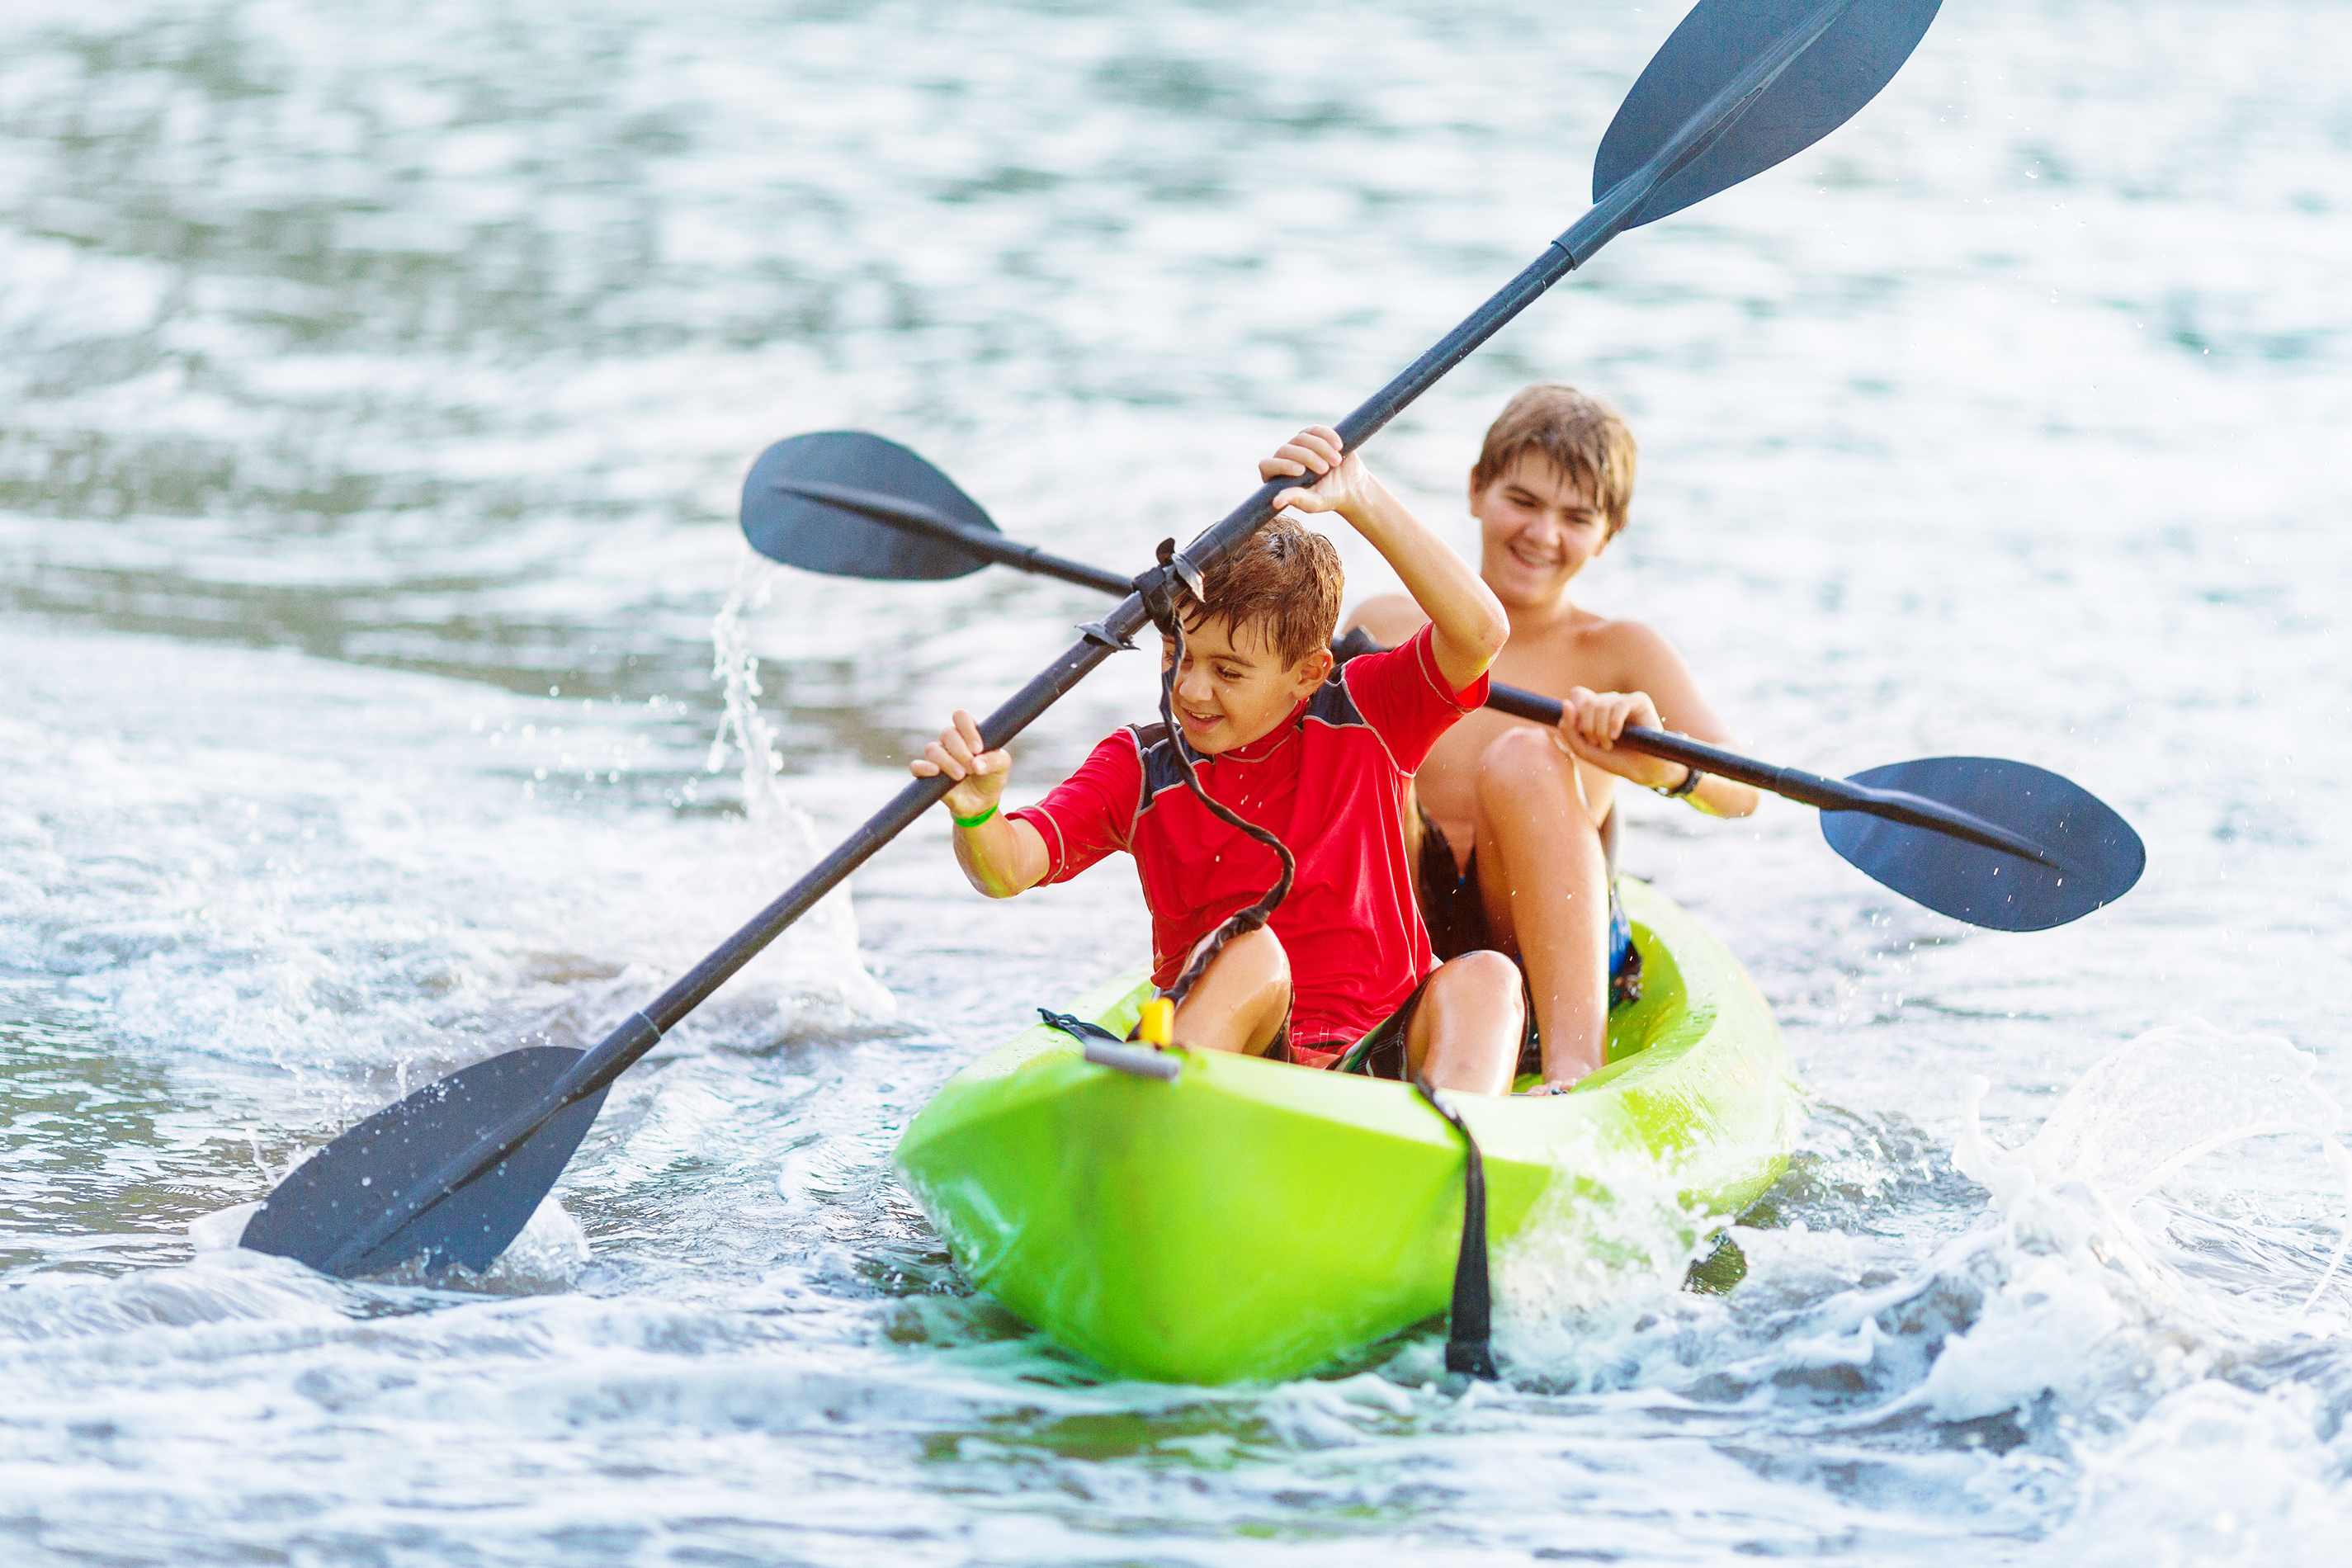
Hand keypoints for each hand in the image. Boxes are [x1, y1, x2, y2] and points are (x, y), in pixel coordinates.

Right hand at [909, 709, 1009, 820]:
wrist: (982, 802)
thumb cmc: (992, 777)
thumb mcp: (1002, 767)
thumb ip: (993, 760)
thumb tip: (976, 764)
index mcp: (968, 732)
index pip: (961, 717)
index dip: (968, 730)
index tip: (978, 749)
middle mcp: (951, 741)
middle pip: (947, 734)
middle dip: (961, 751)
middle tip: (972, 768)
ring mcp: (938, 757)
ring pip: (932, 749)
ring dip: (947, 761)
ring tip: (960, 775)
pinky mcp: (927, 774)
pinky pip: (916, 766)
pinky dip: (923, 768)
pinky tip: (935, 772)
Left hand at [1259, 426, 1374, 524]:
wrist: (1351, 486)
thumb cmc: (1329, 497)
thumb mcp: (1313, 503)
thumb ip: (1296, 500)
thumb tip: (1276, 502)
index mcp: (1277, 476)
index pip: (1267, 465)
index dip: (1281, 465)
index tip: (1301, 471)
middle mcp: (1285, 458)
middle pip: (1286, 449)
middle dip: (1307, 457)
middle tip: (1324, 470)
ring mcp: (1299, 445)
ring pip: (1302, 437)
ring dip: (1320, 448)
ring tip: (1336, 462)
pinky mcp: (1314, 434)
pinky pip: (1316, 430)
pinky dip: (1328, 436)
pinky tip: (1338, 446)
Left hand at [1553, 688, 1687, 791]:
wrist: (1641, 770)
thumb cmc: (1613, 759)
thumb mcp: (1583, 749)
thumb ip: (1569, 729)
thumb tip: (1565, 704)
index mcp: (1594, 708)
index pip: (1577, 695)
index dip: (1576, 714)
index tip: (1583, 734)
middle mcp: (1608, 701)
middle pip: (1588, 703)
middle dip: (1589, 728)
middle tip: (1599, 744)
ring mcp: (1624, 700)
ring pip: (1601, 705)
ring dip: (1601, 730)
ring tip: (1609, 744)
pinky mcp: (1640, 702)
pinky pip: (1620, 704)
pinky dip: (1614, 723)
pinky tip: (1616, 736)